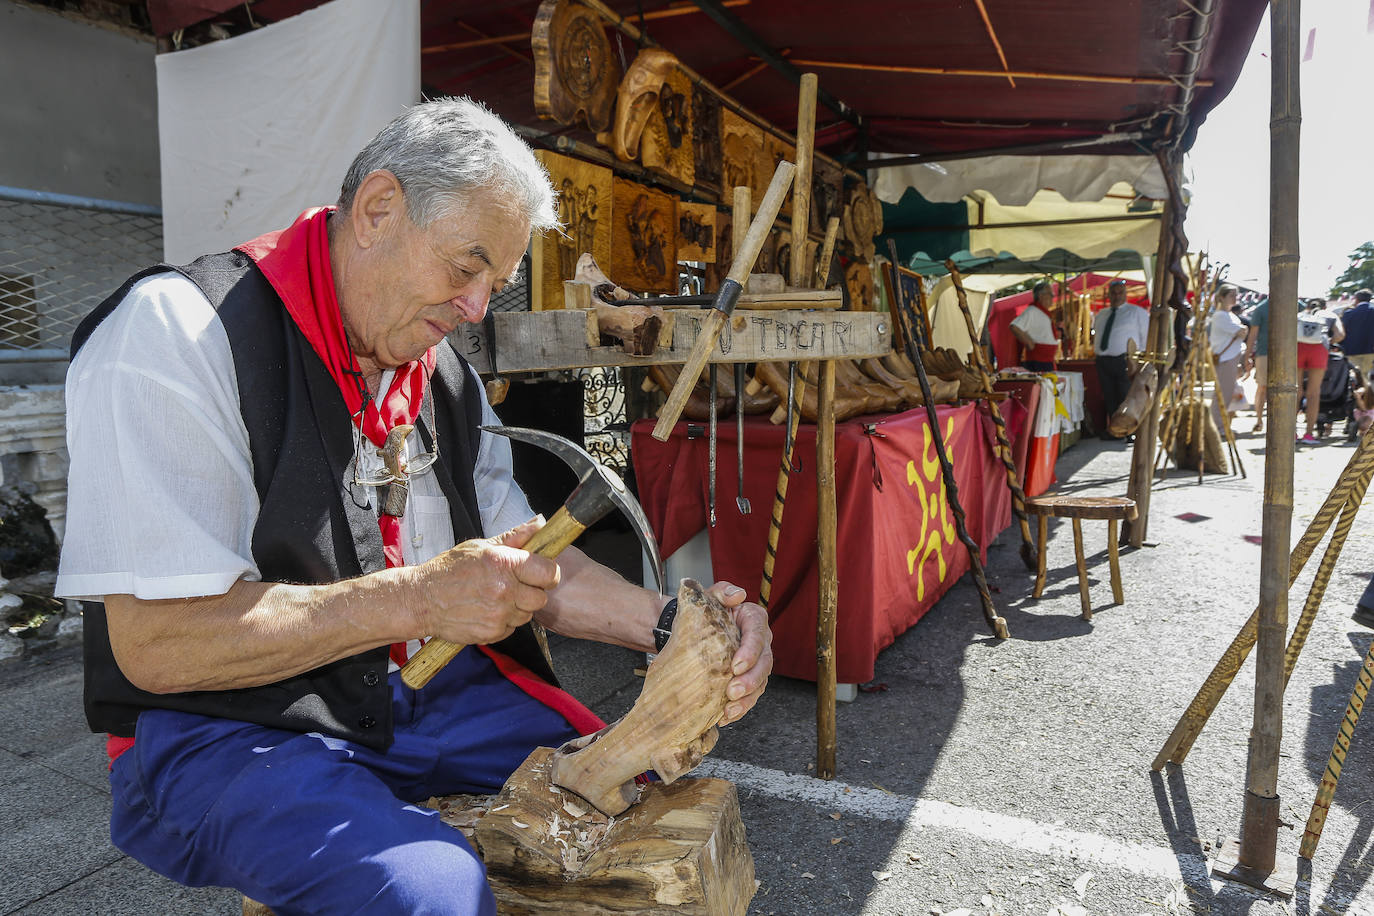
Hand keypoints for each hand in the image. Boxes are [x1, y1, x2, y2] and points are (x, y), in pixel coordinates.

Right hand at [409, 517, 559, 645]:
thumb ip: (515, 537)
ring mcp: (498, 614)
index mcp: (504, 564)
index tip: (540, 572)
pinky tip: (487, 610)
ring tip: (496, 597)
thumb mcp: (481, 547)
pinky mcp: (492, 633)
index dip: (548, 572)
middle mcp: (504, 590)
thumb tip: (539, 524)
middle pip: (541, 598)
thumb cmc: (449, 570)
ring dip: (517, 608)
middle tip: (514, 585)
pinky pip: (512, 628)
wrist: (422, 599)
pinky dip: (504, 621)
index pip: (549, 572)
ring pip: (527, 615)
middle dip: (532, 591)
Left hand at [708, 582, 772, 725]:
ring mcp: (755, 664)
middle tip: (733, 692)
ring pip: (760, 684)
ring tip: (730, 709)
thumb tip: (737, 595)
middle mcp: (760, 643)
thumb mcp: (709, 596)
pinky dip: (739, 709)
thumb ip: (722, 591)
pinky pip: (749, 697)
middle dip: (750, 680)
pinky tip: (725, 717)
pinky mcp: (747, 681)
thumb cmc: (703, 613)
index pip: (758, 635)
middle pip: (764, 663)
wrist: (691, 631)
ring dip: (747, 700)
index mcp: (754, 620)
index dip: (750, 651)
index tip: (735, 666)